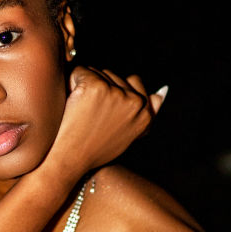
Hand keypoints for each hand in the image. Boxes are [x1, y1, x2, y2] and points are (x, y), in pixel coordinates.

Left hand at [40, 66, 167, 184]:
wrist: (69, 160)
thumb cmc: (94, 149)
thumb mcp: (126, 135)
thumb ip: (144, 114)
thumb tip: (161, 92)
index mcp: (145, 114)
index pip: (134, 82)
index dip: (112, 92)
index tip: (99, 107)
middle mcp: (134, 102)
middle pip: (112, 75)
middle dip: (97, 87)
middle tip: (86, 114)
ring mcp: (116, 93)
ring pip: (96, 72)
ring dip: (83, 85)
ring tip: (78, 111)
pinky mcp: (95, 87)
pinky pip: (79, 71)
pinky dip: (70, 83)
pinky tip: (69, 104)